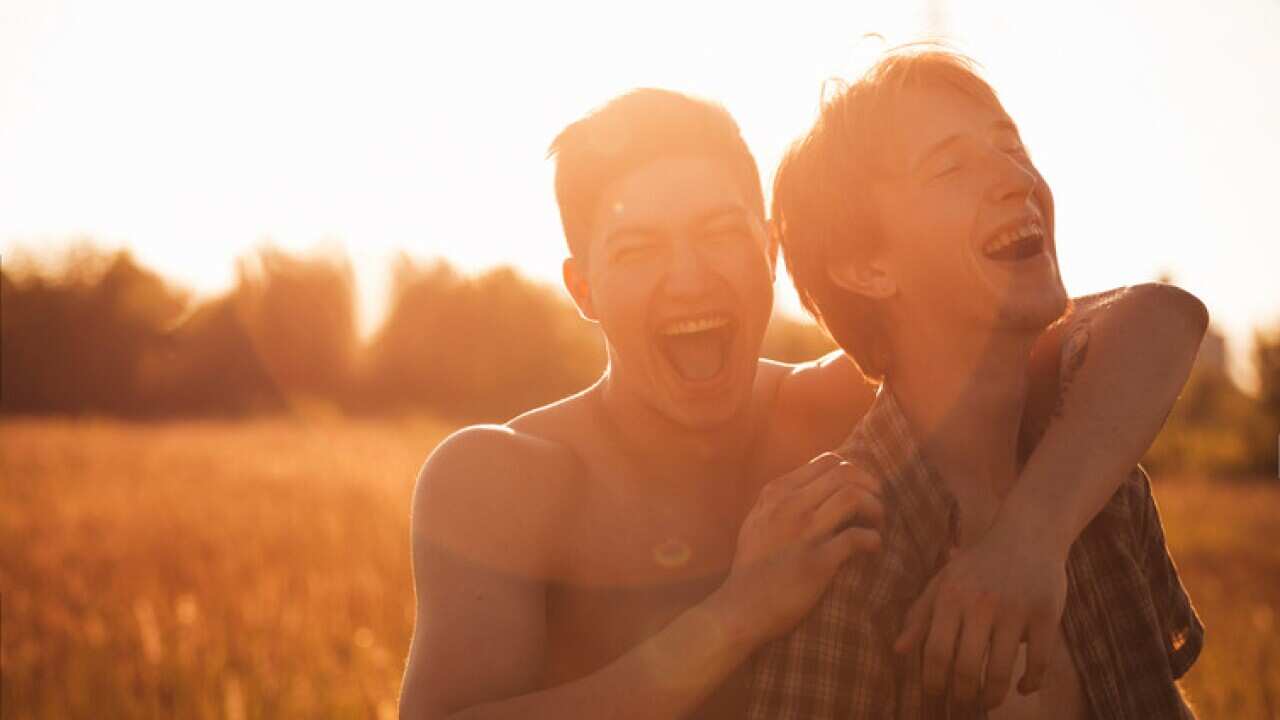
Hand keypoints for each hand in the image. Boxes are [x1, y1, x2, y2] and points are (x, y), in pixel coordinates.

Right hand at [719, 453, 883, 644]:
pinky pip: (857, 538)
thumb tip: (815, 485)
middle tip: (875, 506)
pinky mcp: (817, 562)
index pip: (828, 461)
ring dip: (875, 509)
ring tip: (876, 524)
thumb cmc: (753, 566)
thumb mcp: (758, 519)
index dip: (853, 472)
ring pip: (853, 497)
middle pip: (846, 474)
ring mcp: (803, 533)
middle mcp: (789, 506)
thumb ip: (781, 499)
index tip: (860, 491)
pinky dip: (873, 540)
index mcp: (777, 492)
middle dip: (870, 486)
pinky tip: (871, 548)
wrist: (742, 607)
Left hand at [893, 515, 1067, 709]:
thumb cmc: (978, 563)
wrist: (1027, 534)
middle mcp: (980, 604)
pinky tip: (1023, 688)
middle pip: (965, 667)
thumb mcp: (943, 581)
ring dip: (992, 696)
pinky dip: (1031, 683)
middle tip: (962, 704)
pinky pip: (1038, 662)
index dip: (933, 680)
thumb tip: (898, 650)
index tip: (935, 694)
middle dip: (961, 694)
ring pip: (1000, 670)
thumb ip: (920, 615)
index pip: (935, 651)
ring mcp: (1015, 610)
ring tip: (987, 701)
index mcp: (951, 596)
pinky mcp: (1045, 615)